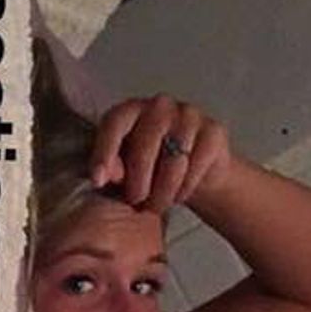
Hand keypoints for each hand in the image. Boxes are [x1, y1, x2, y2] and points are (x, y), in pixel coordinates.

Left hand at [91, 93, 233, 214]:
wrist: (197, 174)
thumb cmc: (152, 171)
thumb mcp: (126, 173)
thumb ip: (113, 170)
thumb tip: (103, 175)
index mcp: (131, 111)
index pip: (114, 123)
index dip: (104, 151)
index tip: (98, 181)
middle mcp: (160, 106)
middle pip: (145, 144)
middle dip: (138, 180)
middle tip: (136, 203)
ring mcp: (189, 115)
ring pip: (173, 160)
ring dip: (163, 191)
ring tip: (157, 205)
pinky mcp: (213, 131)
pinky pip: (196, 166)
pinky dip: (185, 188)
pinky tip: (178, 195)